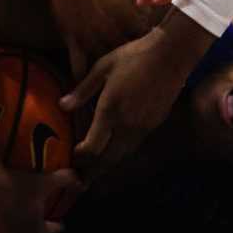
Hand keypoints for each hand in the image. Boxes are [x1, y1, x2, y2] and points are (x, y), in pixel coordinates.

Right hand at [38, 0, 156, 79]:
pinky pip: (78, 65)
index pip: (144, 38)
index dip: (148, 46)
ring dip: (109, 75)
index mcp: (126, 15)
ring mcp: (91, 36)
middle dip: (131, 64)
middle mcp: (111, 29)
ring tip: (113, 86)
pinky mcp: (73, 39)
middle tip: (135, 73)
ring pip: (105, 64)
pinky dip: (81, 76)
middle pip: (126, 54)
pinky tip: (82, 83)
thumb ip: (135, 4)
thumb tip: (149, 13)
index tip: (150, 52)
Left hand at [62, 18, 203, 171]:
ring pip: (122, 155)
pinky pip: (134, 145)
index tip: (72, 155)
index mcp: (110, 110)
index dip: (81, 157)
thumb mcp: (102, 67)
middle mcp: (127, 124)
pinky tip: (115, 149)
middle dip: (93, 170)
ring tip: (95, 169)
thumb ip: (82, 90)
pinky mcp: (154, 124)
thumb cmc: (134, 56)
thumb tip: (62, 106)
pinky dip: (121, 152)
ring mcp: (143, 127)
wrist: (171, 55)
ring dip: (108, 164)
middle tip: (81, 177)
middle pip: (108, 159)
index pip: (93, 147)